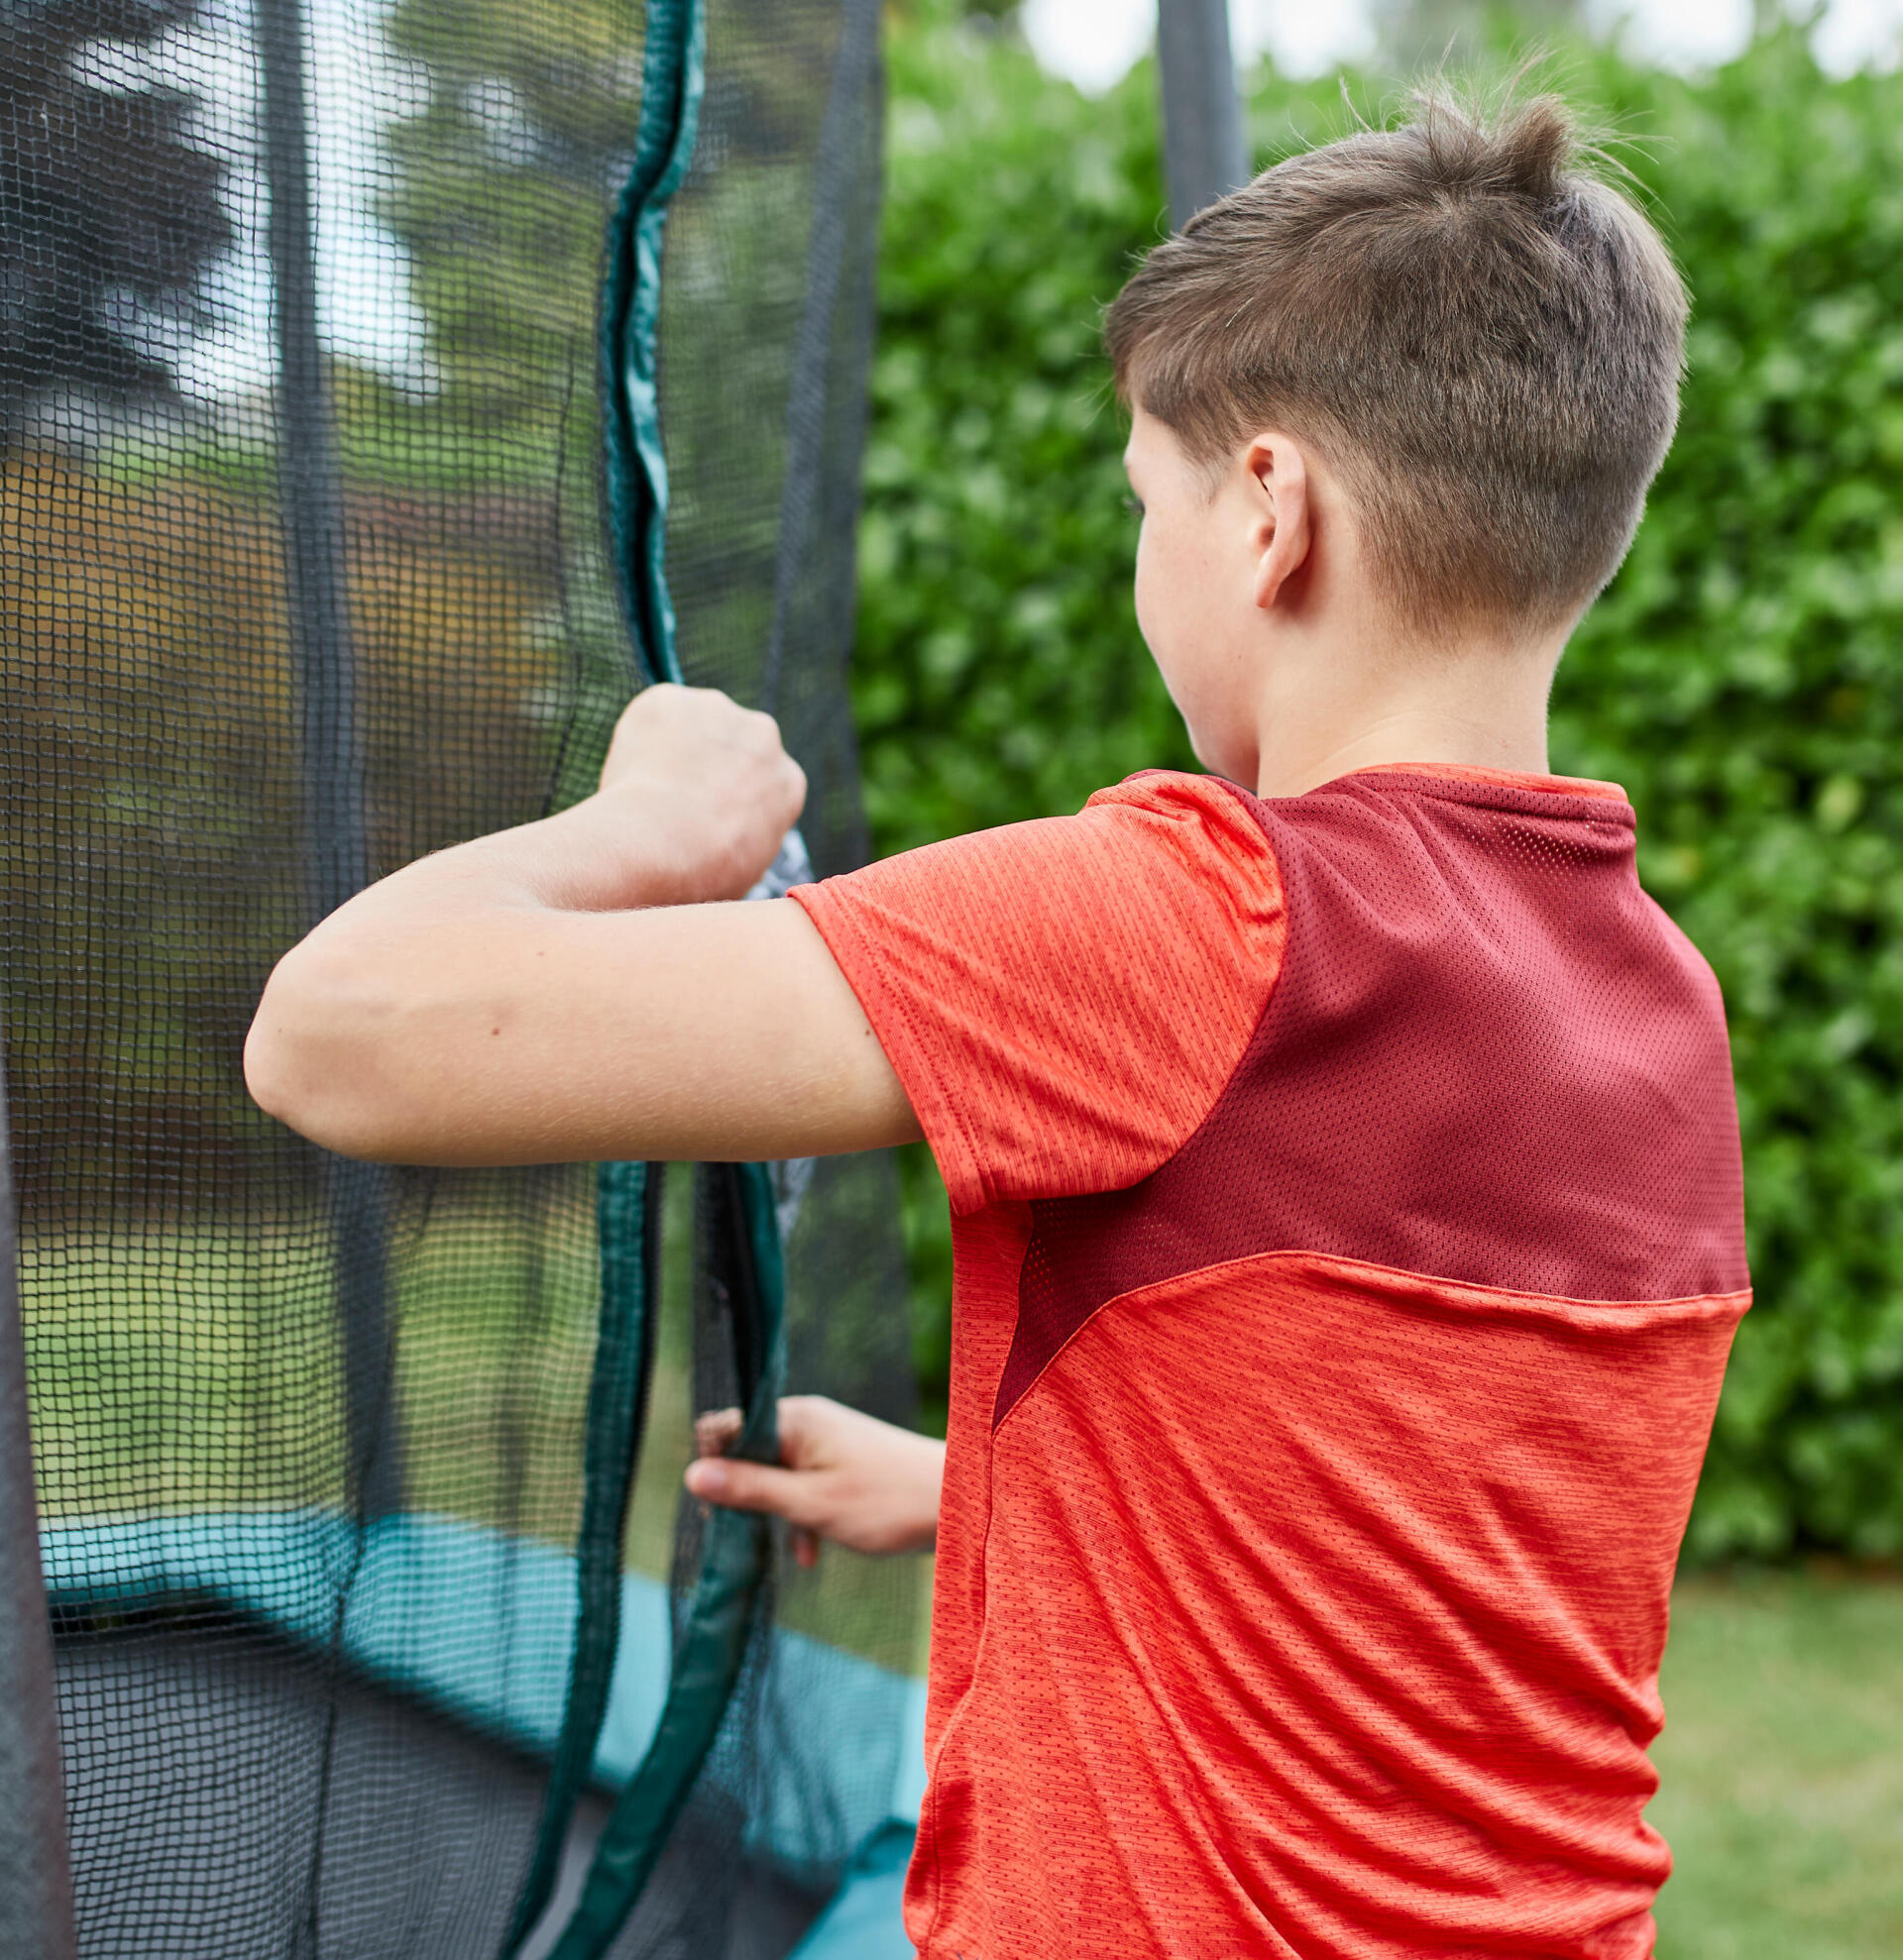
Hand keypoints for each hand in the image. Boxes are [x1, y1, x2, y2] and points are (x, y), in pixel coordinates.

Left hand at [586, 683, 805, 905]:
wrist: (663, 844)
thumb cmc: (703, 875)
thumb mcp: (748, 873)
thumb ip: (747, 842)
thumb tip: (725, 854)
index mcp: (788, 781)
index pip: (762, 780)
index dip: (730, 797)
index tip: (707, 817)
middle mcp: (763, 735)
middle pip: (731, 743)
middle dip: (707, 763)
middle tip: (674, 800)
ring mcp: (717, 710)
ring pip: (690, 724)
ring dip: (672, 747)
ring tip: (647, 791)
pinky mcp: (669, 699)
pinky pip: (651, 717)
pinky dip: (636, 739)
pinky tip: (629, 775)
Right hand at [685, 1395, 944, 1566]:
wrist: (960, 1503)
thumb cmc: (886, 1502)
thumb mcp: (810, 1504)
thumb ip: (751, 1489)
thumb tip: (694, 1475)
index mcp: (795, 1420)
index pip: (728, 1427)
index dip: (713, 1467)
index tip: (715, 1511)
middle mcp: (808, 1422)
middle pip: (750, 1452)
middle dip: (742, 1496)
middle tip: (740, 1537)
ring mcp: (828, 1441)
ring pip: (778, 1474)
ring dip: (775, 1512)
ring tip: (784, 1548)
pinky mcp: (845, 1462)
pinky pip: (805, 1484)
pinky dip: (802, 1516)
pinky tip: (809, 1554)